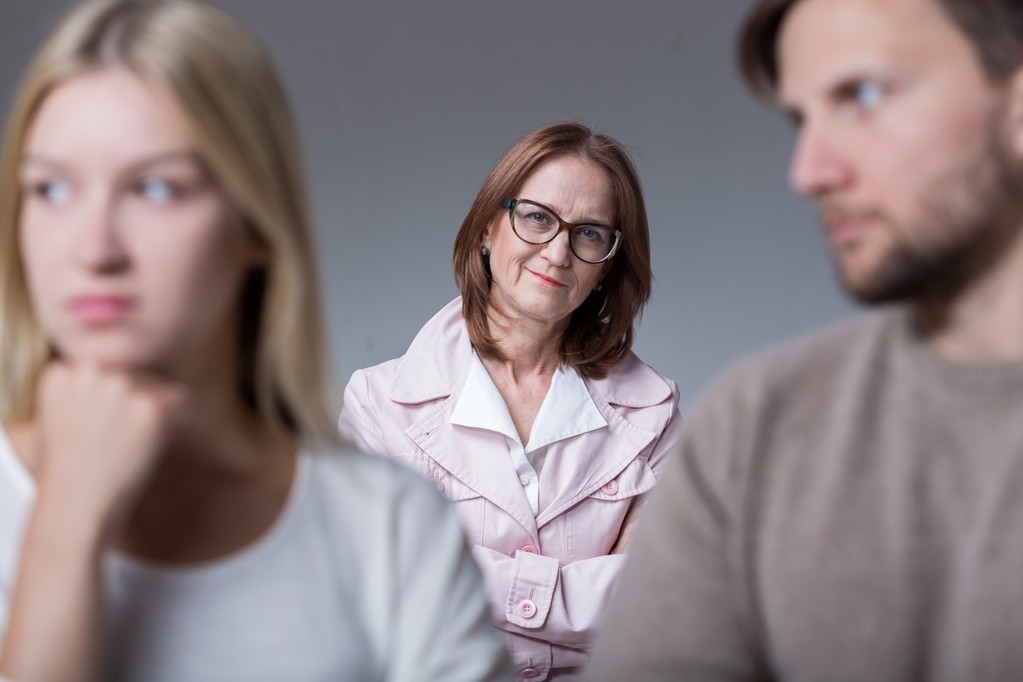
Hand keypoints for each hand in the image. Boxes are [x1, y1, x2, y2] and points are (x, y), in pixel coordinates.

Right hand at [33, 362, 183, 540]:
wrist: (73, 509)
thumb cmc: (67, 475)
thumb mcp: (58, 422)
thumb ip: (80, 395)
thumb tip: (110, 377)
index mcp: (62, 373)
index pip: (109, 371)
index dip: (113, 404)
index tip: (99, 432)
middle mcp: (90, 371)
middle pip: (136, 376)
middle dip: (136, 406)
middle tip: (118, 443)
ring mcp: (120, 385)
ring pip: (159, 388)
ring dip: (154, 416)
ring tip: (128, 447)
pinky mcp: (149, 404)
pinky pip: (181, 402)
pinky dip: (175, 424)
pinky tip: (150, 446)